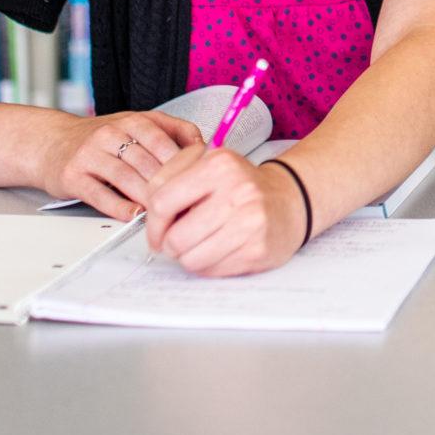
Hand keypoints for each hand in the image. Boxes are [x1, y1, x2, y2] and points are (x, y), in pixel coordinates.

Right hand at [35, 111, 203, 220]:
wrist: (52, 143)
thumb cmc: (101, 139)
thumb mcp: (136, 124)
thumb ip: (171, 131)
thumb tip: (206, 147)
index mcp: (132, 121)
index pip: (163, 140)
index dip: (182, 162)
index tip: (198, 180)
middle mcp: (110, 134)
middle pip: (147, 162)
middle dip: (168, 185)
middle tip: (186, 203)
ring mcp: (90, 154)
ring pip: (126, 178)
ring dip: (147, 197)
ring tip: (164, 212)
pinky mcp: (73, 176)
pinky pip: (100, 194)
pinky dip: (119, 207)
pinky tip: (134, 215)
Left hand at [143, 147, 306, 277]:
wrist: (290, 200)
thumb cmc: (241, 185)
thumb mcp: (207, 165)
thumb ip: (171, 179)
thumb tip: (145, 215)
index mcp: (219, 163)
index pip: (161, 201)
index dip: (151, 224)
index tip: (156, 231)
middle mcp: (238, 190)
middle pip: (174, 237)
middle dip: (170, 244)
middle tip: (180, 239)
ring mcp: (250, 222)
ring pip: (190, 259)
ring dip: (189, 256)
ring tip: (203, 242)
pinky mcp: (258, 249)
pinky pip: (212, 270)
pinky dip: (209, 264)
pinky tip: (221, 249)